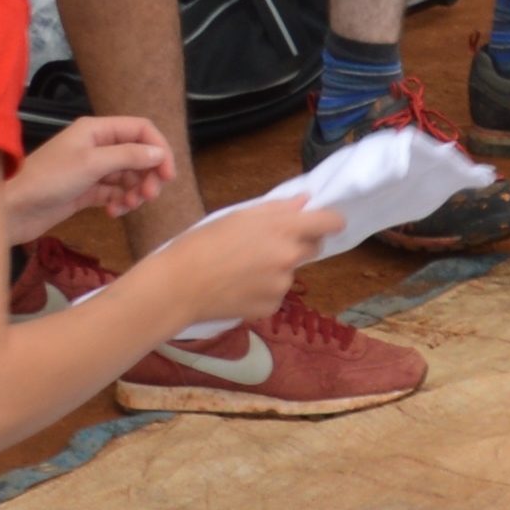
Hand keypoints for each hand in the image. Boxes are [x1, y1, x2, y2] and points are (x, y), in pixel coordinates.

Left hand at [4, 113, 171, 242]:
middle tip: (150, 196)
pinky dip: (119, 201)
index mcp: (96, 130)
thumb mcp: (91, 164)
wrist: (14, 209)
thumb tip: (159, 153)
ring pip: (127, 176)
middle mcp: (96, 146)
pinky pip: (113, 193)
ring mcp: (91, 169)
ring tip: (130, 205)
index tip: (168, 174)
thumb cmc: (47, 179)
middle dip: (148, 174)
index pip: (140, 130)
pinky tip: (114, 212)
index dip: (158, 148)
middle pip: (137, 154)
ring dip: (135, 190)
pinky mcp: (85, 191)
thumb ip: (128, 156)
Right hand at [139, 190, 341, 330]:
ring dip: (276, 269)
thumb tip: (305, 201)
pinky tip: (238, 287)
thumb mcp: (238, 215)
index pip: (330, 223)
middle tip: (268, 243)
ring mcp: (282, 286)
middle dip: (299, 243)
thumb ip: (278, 208)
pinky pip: (275, 295)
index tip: (323, 221)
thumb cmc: (203, 243)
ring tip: (241, 268)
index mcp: (284, 229)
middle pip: (313, 247)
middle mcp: (290, 258)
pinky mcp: (271, 308)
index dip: (329, 221)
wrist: (179, 285)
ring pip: (290, 272)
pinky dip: (263, 290)